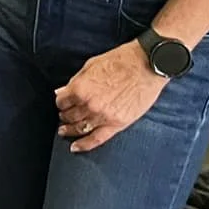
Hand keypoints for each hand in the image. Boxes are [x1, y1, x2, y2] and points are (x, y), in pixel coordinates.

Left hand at [55, 40, 169, 152]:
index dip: (61, 102)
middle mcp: (89, 105)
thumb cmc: (121, 60)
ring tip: (64, 130)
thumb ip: (75, 81)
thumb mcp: (91, 65)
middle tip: (63, 116)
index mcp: (80, 88)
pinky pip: (96, 139)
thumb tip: (61, 92)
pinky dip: (83, 145)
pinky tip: (74, 147)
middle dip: (64, 116)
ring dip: (69, 130)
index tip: (62, 103)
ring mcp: (103, 116)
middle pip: (69, 116)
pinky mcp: (117, 124)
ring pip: (79, 128)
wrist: (147, 65)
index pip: (61, 101)